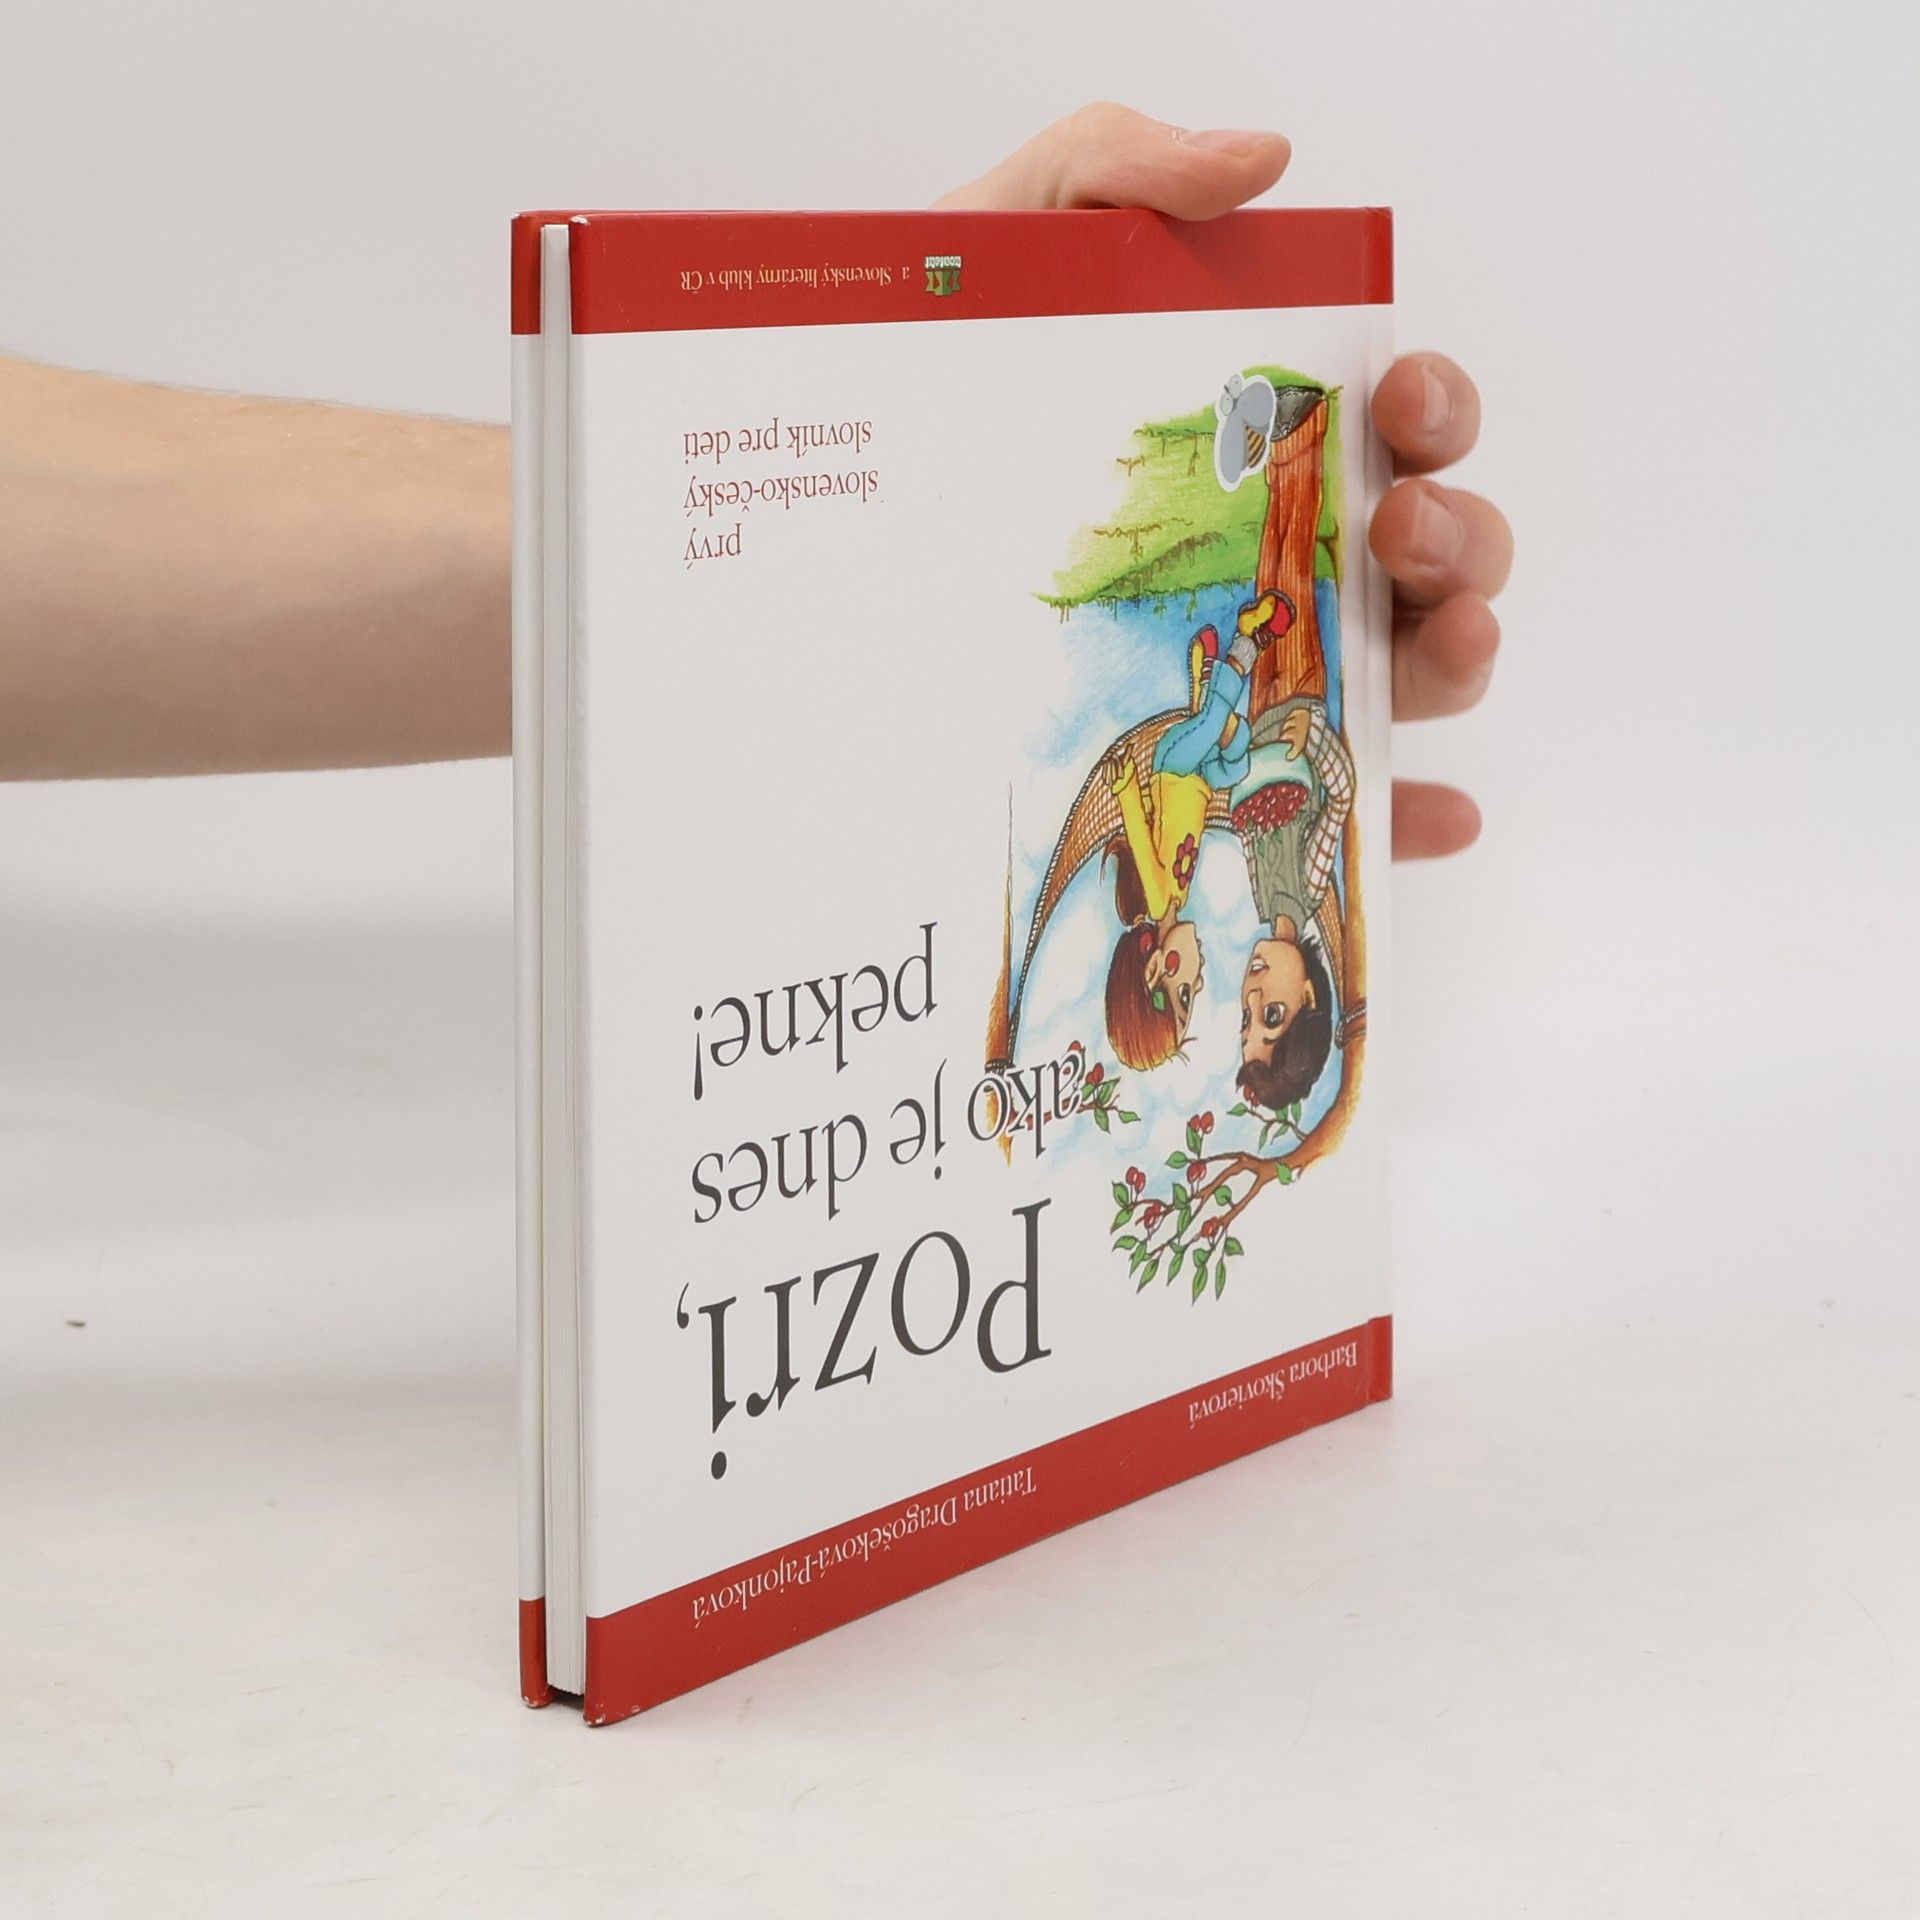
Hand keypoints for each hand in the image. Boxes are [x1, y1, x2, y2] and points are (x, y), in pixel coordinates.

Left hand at [940, 105, 1510, 860]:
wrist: (818, 492)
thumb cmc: (925, 377)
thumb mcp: (1004, 242)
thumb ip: (1121, 168)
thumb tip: (1261, 160)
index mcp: (1259, 437)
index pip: (1395, 420)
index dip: (1434, 409)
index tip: (1402, 400)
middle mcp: (1283, 549)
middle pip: (1431, 550)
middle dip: (1460, 533)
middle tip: (1403, 527)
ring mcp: (1259, 662)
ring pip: (1410, 669)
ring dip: (1458, 656)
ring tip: (1447, 642)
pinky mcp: (1219, 759)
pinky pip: (1328, 795)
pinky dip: (1402, 811)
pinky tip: (1433, 814)